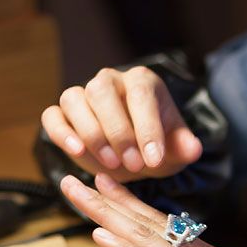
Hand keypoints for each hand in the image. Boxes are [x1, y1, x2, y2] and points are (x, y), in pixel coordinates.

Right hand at [41, 65, 203, 181]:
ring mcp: (82, 95)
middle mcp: (109, 80)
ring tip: (110, 164)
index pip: (141, 96)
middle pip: (102, 91)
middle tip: (134, 166)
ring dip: (91, 133)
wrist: (134, 154)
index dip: (147, 128)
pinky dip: (60, 132)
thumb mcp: (176, 149)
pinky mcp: (62, 114)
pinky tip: (76, 151)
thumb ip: (185, 147)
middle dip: (119, 132)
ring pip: (74, 99)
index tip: (154, 159)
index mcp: (141, 82)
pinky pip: (52, 116)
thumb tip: (193, 149)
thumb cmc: (156, 146)